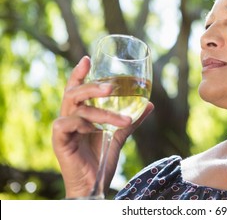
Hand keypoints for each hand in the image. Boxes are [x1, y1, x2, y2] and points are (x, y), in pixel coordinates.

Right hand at [52, 56, 153, 197]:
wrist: (94, 184)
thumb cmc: (101, 158)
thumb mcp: (118, 135)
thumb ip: (131, 120)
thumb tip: (150, 104)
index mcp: (80, 113)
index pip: (77, 88)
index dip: (79, 73)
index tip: (88, 59)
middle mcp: (69, 117)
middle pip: (74, 93)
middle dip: (91, 86)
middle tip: (110, 86)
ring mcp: (62, 128)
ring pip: (76, 108)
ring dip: (101, 112)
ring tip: (122, 119)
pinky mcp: (59, 140)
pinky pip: (68, 124)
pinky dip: (84, 123)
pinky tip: (97, 130)